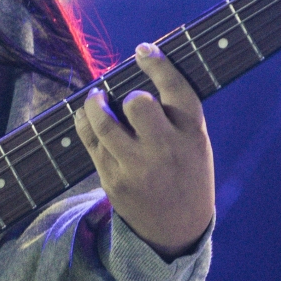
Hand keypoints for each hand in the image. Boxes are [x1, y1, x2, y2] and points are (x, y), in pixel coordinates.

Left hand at [71, 43, 214, 260]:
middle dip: (130, 96)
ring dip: (95, 102)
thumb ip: (176, 113)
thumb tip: (138, 69)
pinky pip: (89, 142)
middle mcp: (165, 151)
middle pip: (137, 104)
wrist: (177, 231)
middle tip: (129, 100)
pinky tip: (85, 115)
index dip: (158, 64)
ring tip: (96, 97)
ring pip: (104, 122)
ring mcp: (135, 167)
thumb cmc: (186, 174)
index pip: (176, 90)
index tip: (142, 49)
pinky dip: (84, 122)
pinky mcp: (111, 180)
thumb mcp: (196, 144)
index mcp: (193, 136)